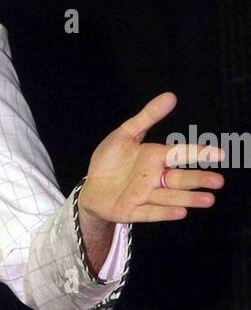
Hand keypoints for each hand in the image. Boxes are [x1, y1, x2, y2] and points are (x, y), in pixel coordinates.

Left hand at [79, 92, 224, 224]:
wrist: (91, 186)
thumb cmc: (111, 160)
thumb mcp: (125, 134)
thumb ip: (147, 117)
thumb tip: (171, 96)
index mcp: (155, 157)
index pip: (179, 154)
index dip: (198, 153)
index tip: (220, 153)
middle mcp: (153, 178)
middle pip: (179, 178)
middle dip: (198, 179)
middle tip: (218, 181)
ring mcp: (143, 196)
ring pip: (169, 197)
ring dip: (188, 198)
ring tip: (208, 200)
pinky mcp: (131, 211)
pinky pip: (149, 213)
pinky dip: (164, 212)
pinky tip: (181, 213)